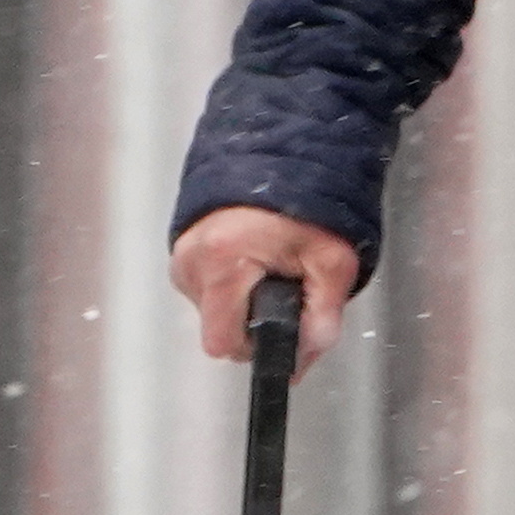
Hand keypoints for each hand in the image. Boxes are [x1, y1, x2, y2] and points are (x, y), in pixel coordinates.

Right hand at [171, 204, 358, 377]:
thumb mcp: (332, 263)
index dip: (256, 347)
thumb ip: (322, 318)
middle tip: (284, 290)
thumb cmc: (307, 203)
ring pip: (211, 310)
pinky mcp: (182, 249)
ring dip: (241, 302)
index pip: (223, 342)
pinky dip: (230, 284)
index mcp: (222, 260)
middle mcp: (193, 258)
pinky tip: (253, 262)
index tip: (280, 331)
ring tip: (270, 269)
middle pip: (218, 327)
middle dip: (252, 321)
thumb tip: (304, 359)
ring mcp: (183, 253)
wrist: (283, 155)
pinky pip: (205, 287)